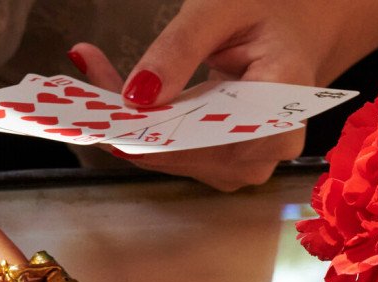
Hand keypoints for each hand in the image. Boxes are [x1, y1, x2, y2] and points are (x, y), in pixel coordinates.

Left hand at [71, 0, 351, 192]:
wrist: (291, 36)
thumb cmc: (267, 15)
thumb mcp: (223, 10)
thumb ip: (180, 48)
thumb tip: (137, 94)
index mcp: (279, 116)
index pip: (206, 140)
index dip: (154, 129)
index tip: (109, 103)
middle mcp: (260, 157)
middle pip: (180, 153)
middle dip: (128, 118)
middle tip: (87, 74)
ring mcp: (238, 169)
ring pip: (166, 157)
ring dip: (126, 121)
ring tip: (95, 69)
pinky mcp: (217, 168)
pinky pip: (167, 154)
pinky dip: (137, 125)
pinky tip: (111, 93)